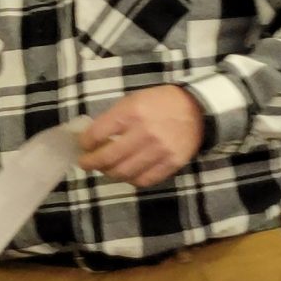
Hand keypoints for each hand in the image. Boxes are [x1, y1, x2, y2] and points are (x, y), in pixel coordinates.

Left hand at [78, 87, 205, 188]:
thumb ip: (113, 119)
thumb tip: (91, 139)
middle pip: (108, 158)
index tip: (83, 146)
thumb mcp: (132, 101)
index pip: (97, 134)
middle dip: (91, 163)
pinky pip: (145, 180)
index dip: (85, 143)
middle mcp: (144, 132)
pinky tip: (127, 174)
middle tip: (86, 163)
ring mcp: (159, 150)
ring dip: (109, 173)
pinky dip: (131, 180)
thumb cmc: (159, 102)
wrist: (196, 107)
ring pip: (124, 173)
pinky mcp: (172, 163)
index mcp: (131, 112)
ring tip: (106, 169)